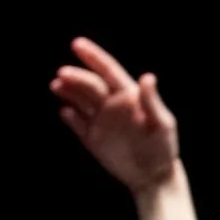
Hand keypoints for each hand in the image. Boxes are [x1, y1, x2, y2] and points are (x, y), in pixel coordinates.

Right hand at [52, 35, 181, 194]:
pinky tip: (66, 112)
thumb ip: (151, 101)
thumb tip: (147, 77)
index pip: (108, 70)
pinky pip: (78, 124)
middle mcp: (112, 104)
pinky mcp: (93, 139)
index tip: (77, 44)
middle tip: (62, 73)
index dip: (93, 56)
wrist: (154, 176)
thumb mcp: (162, 124)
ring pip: (80, 100)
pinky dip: (71, 117)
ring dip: (68, 92)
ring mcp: (101, 121)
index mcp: (128, 95)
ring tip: (56, 86)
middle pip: (90, 84)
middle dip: (76, 77)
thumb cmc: (163, 147)